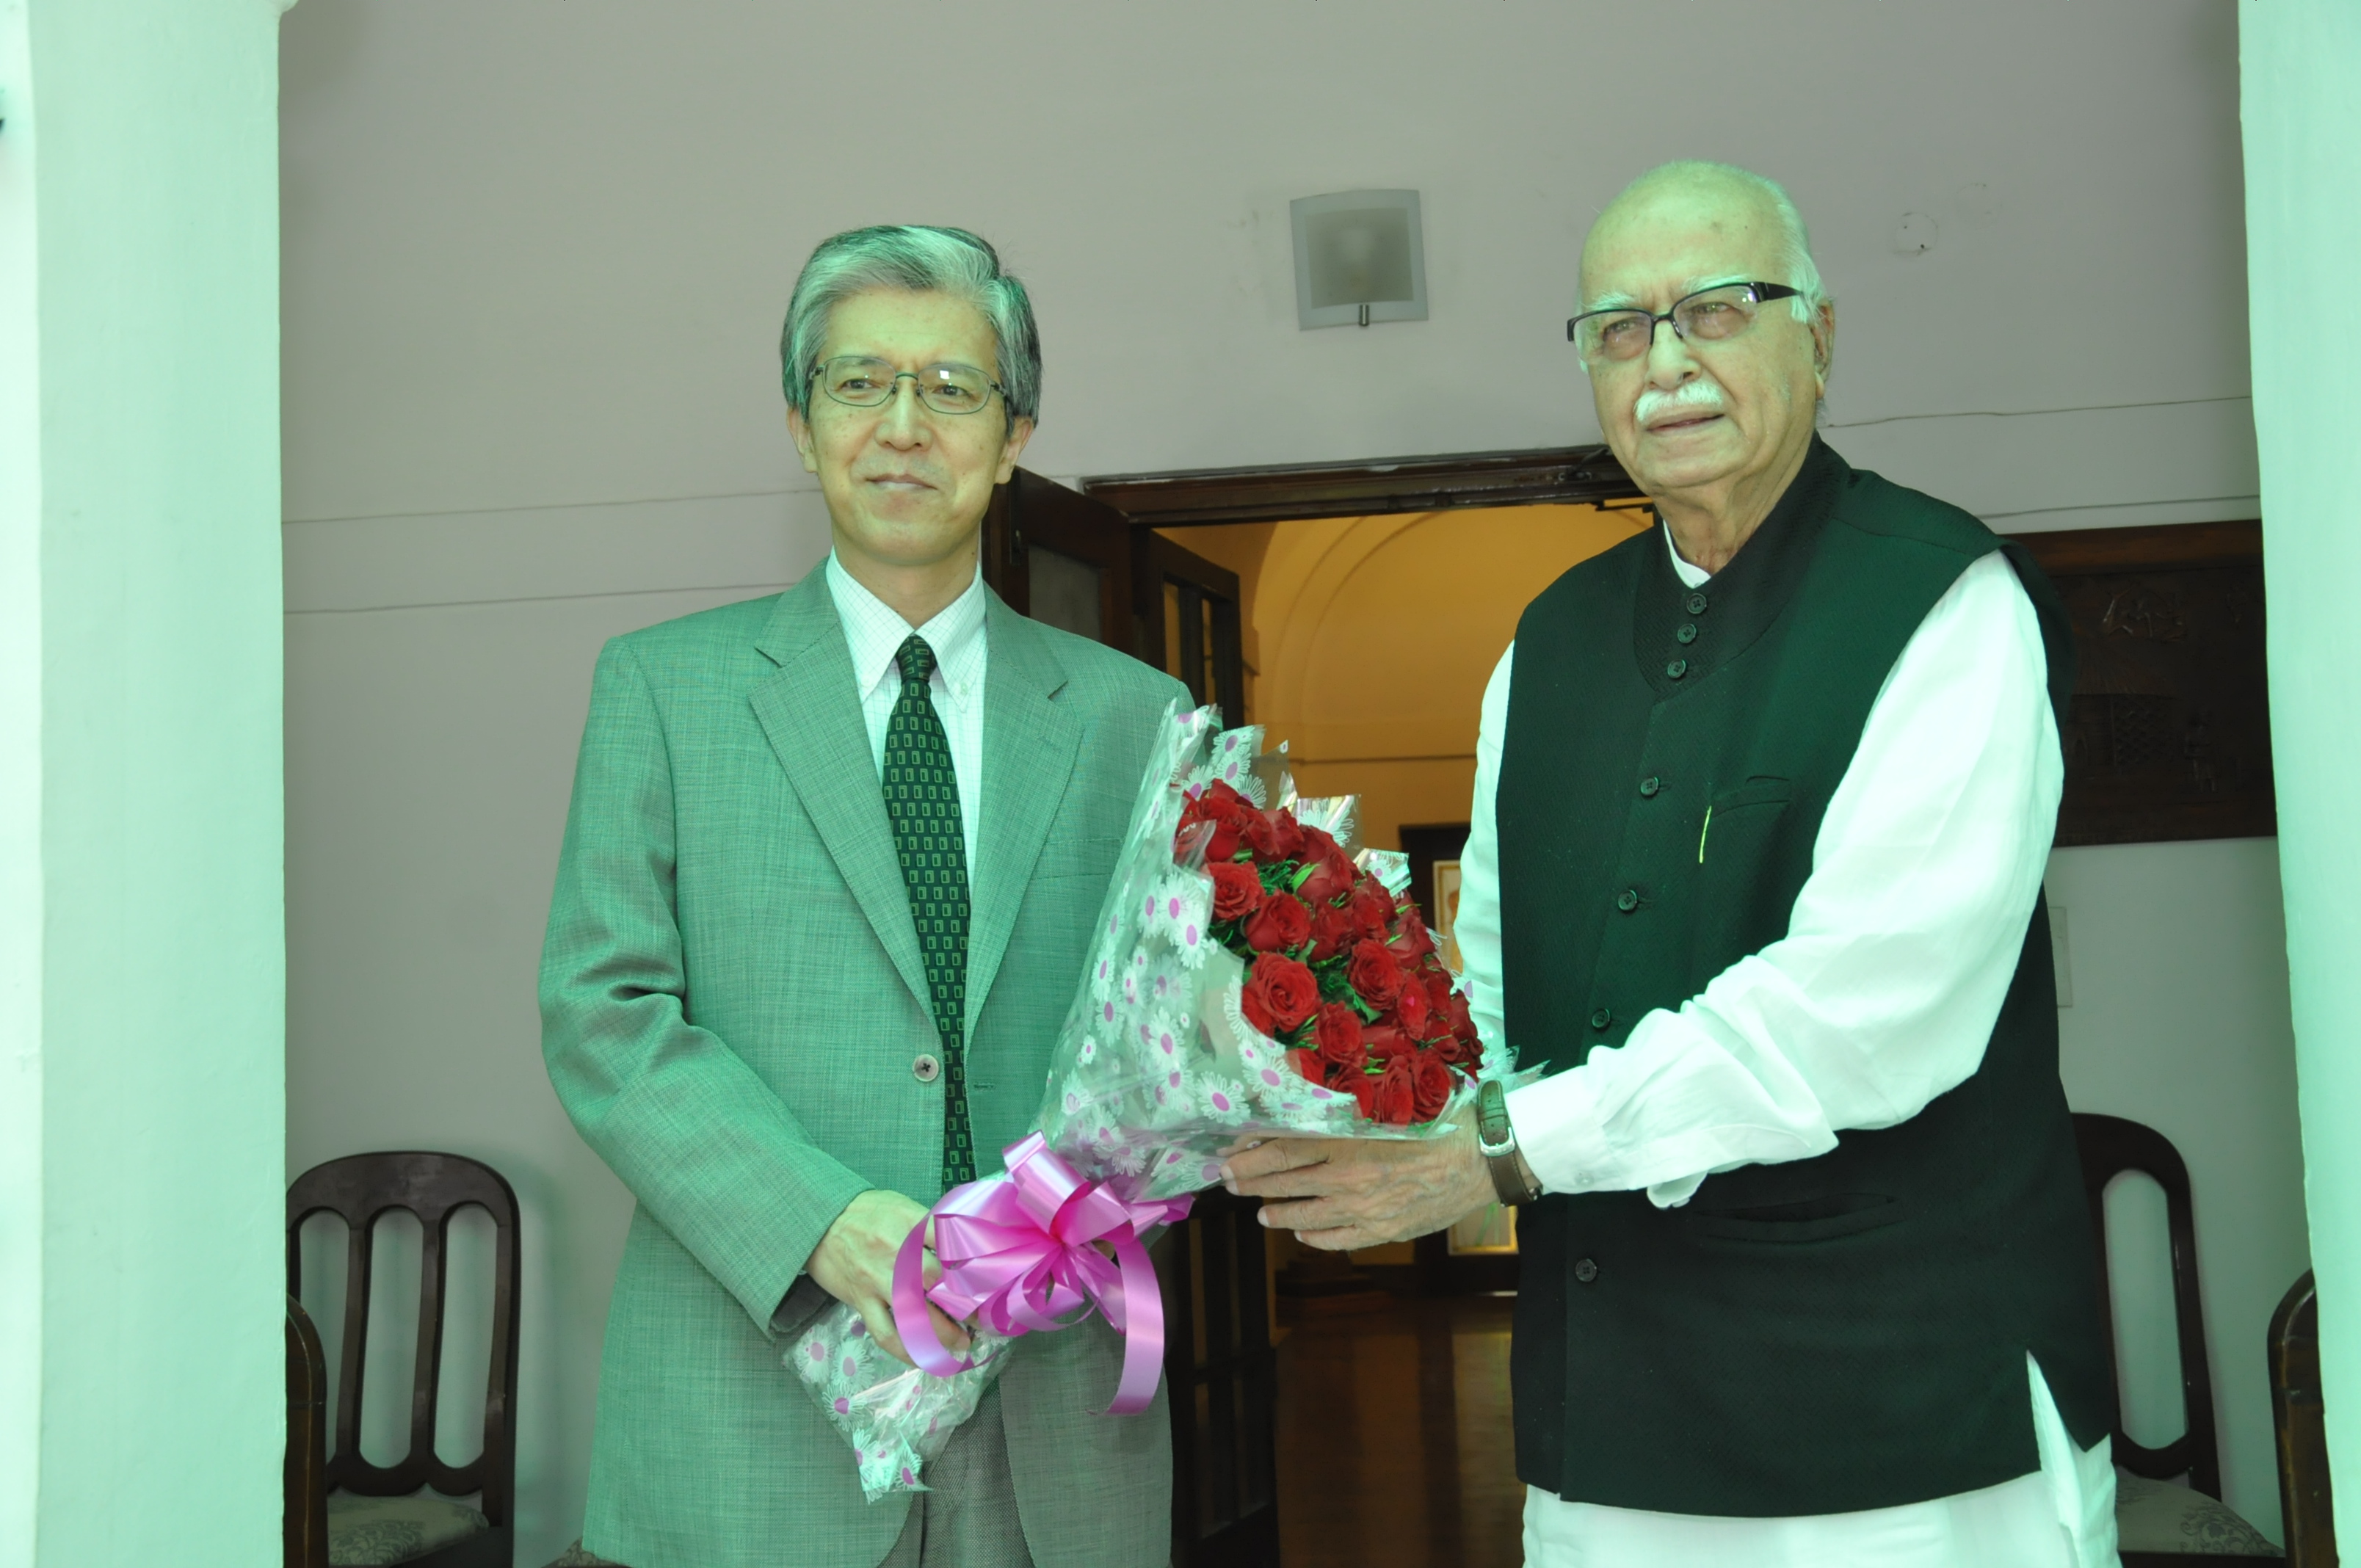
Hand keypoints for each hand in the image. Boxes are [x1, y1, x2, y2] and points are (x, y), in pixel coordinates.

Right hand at [806, 1189, 971, 1366]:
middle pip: (937, 1282)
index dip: (973, 1265)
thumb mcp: (902, 1205)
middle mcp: (895, 1252)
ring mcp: (877, 1280)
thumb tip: (963, 1250)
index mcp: (910, 1223)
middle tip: (982, 1317)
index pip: (950, 1244)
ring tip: (962, 1343)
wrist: (819, 1221)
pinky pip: (886, 1333)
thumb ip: (930, 1228)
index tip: (990, 1281)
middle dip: (964, 1304)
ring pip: (914, 1314)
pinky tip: (924, 1357)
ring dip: (942, 1334)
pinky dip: (906, 1350)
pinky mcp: (861, 1301)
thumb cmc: (866, 1212)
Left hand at [1219, 1117, 1498, 1250]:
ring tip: (1261, 1213)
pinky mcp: (1386, 1231)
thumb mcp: (1386, 1101)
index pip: (1283, 1150)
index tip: (1228, 1156)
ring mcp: (1367, 1210)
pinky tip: (1303, 1234)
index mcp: (1347, 1141)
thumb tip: (1300, 1094)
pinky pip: (1340, 1239)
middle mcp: (1349, 1178)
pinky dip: (1316, 1238)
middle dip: (1252, 1183)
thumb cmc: (1439, 1117)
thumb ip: (1343, 1105)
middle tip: (1229, 1183)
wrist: (1484, 1155)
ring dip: (1279, 1213)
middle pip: (1287, 1182)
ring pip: (1308, 1216)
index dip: (1251, 1155)